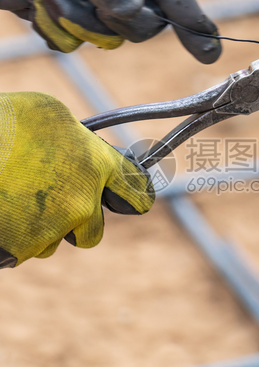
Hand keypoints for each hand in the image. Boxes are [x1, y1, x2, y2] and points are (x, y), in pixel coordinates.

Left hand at [0, 0, 220, 62]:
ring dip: (74, 19)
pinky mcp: (74, 15)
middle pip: (145, 21)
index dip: (191, 17)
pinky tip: (37, 2)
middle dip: (110, 16)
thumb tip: (130, 9)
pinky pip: (80, 42)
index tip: (209, 50)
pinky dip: (56, 28)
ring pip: (111, 36)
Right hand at [0, 92, 154, 267]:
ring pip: (54, 241)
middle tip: (50, 201)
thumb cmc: (5, 123)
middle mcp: (82, 203)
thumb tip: (83, 152)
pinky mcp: (22, 250)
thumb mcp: (50, 116)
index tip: (130, 198)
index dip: (134, 196)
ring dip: (41, 227)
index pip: (138, 193)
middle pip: (94, 231)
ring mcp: (52, 230)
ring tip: (13, 195)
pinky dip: (16, 236)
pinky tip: (3, 209)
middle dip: (77, 222)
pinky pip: (26, 250)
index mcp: (95, 166)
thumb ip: (79, 142)